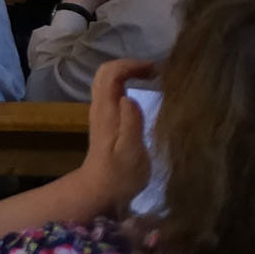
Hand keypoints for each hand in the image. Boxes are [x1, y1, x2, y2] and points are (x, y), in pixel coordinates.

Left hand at [73, 58, 155, 214]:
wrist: (101, 189)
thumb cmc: (120, 174)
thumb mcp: (131, 151)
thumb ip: (130, 123)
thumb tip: (128, 96)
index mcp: (105, 111)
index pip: (109, 74)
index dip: (130, 65)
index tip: (154, 70)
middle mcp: (99, 107)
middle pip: (105, 73)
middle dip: (129, 65)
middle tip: (155, 72)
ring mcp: (101, 113)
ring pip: (107, 81)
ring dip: (127, 73)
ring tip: (152, 78)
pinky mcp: (106, 120)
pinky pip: (111, 91)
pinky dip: (126, 83)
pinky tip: (142, 92)